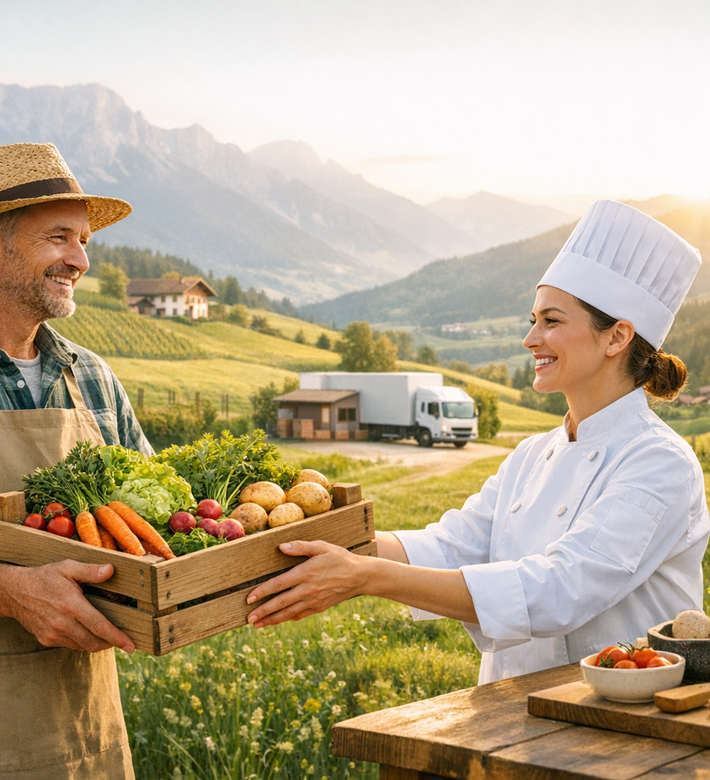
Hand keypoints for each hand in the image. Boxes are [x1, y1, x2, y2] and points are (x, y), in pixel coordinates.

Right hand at [0, 561, 135, 652]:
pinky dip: (83, 642)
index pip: (99, 626)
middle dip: (111, 644)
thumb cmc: (44, 577)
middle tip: (124, 641)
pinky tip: (89, 632)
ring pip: (82, 646)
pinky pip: (70, 645)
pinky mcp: (46, 639)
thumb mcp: (68, 567)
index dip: (117, 637)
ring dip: (98, 644)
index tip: (131, 645)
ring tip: (109, 637)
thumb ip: (90, 570)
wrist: (15, 592)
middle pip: (93, 642)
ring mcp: (53, 634)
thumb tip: (111, 570)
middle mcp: (62, 623)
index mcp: (71, 605)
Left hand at [246, 540, 367, 627]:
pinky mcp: (319, 607)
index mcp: (306, 573)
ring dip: (271, 619)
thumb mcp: (322, 546)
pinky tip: (278, 620)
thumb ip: (301, 546)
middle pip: (280, 603)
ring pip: (288, 613)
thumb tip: (281, 547)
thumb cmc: (339, 557)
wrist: (360, 576)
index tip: (249, 598)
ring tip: (257, 624)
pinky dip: (287, 619)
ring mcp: (313, 601)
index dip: (262, 592)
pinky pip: (300, 615)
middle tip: (248, 618)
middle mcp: (308, 590)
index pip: (278, 584)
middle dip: (263, 612)